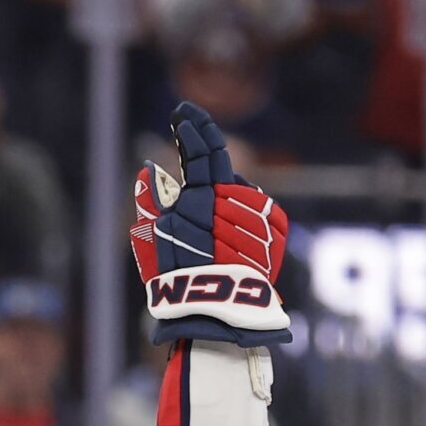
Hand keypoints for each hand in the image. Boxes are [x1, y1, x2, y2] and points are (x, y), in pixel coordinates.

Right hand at [131, 102, 289, 345]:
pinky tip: (231, 240)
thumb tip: (149, 168)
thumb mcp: (154, 239)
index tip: (182, 112)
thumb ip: (151, 200)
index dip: (192, 126)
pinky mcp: (276, 229)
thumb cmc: (180, 278)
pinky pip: (258, 210)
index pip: (201, 147)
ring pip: (238, 191)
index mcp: (204, 194)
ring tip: (210, 235)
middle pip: (220, 169)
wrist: (221, 312)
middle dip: (204, 174)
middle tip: (188, 198)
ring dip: (223, 200)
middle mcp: (237, 197)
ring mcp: (260, 211)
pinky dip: (242, 216)